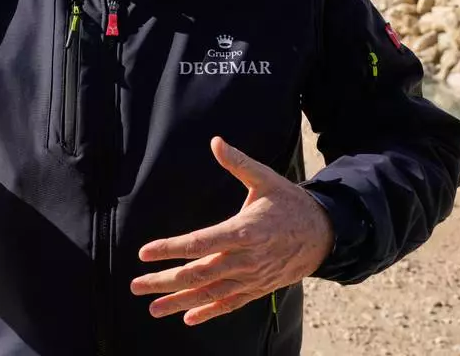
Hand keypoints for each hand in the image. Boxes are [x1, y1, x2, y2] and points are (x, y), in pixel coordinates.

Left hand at [130, 136, 333, 324]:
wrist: (324, 233)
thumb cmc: (288, 202)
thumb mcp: (266, 178)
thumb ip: (238, 163)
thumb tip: (216, 142)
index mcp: (244, 231)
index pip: (200, 243)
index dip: (171, 248)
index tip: (145, 252)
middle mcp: (246, 259)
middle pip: (199, 273)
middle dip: (165, 280)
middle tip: (135, 285)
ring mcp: (253, 277)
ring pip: (211, 293)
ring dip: (180, 302)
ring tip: (153, 307)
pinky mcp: (259, 288)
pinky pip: (231, 303)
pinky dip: (209, 312)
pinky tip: (188, 318)